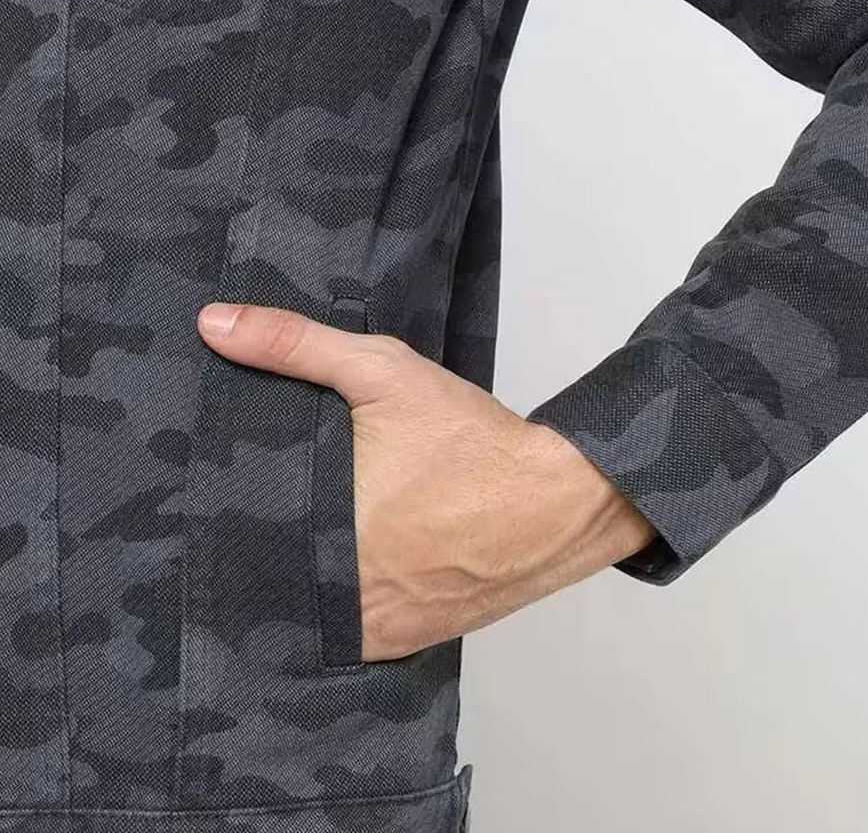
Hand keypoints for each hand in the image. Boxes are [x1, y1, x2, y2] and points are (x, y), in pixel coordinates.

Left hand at [196, 303, 656, 661]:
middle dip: (260, 550)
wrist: (560, 500)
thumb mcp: (384, 372)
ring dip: (298, 585)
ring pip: (308, 613)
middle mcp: (346, 593)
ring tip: (290, 545)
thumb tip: (212, 322)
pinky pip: (349, 635)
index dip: (221, 520)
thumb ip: (295, 344)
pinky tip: (341, 573)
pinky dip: (340, 608)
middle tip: (250, 516)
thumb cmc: (470, 439)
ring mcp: (377, 627)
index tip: (211, 500)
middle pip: (271, 579)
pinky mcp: (408, 642)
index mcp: (325, 532)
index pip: (237, 538)